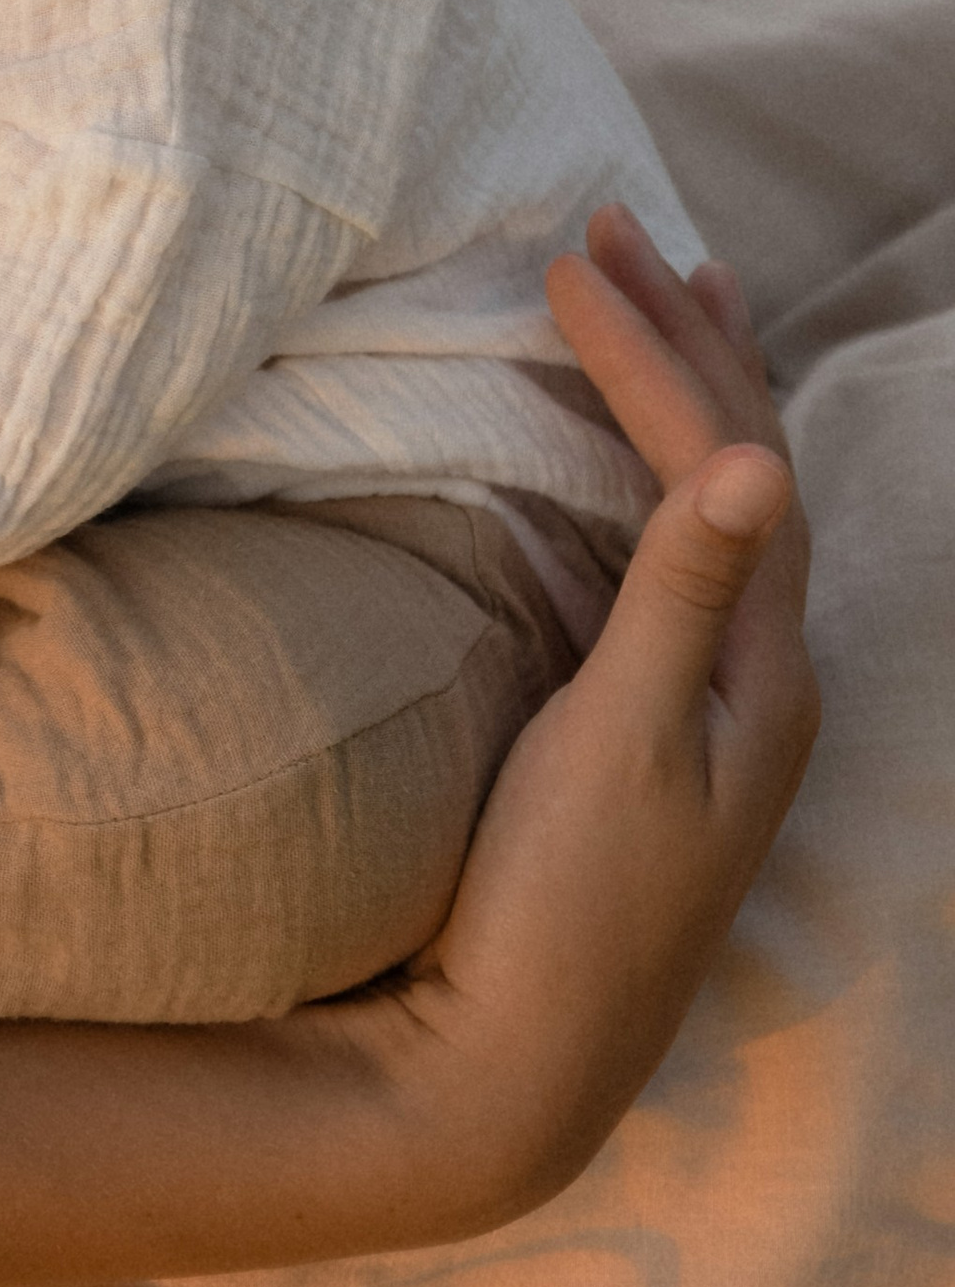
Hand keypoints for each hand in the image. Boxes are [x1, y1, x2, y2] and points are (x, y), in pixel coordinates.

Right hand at [362, 205, 817, 1230]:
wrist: (520, 1059)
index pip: (723, 462)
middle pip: (745, 465)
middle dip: (683, 338)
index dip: (650, 352)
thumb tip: (758, 459)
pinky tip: (654, 461)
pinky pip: (691, 552)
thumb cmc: (565, 905)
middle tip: (613, 227)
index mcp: (765, 669)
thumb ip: (680, 596)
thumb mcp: (621, 743)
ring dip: (694, 391)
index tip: (568, 260)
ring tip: (671, 295)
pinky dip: (671, 470)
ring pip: (727, 504)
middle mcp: (763, 676)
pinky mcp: (665, 728)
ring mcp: (720, 705)